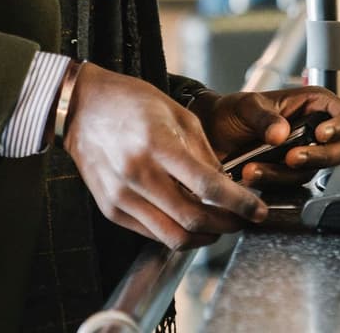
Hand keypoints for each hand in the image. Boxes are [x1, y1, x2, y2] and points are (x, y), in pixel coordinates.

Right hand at [62, 63, 267, 249]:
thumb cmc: (130, 102)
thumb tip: (227, 185)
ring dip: (204, 237)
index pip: (208, 187)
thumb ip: (204, 152)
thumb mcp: (176, 114)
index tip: (258, 210)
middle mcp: (138, 174)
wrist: (81, 108)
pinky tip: (188, 220)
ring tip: (219, 225)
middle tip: (243, 220)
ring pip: (173, 236)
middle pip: (194, 219)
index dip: (239, 204)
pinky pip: (151, 234)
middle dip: (227, 225)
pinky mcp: (110, 209)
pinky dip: (177, 233)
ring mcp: (121, 196)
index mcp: (158, 145)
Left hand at [190, 86, 339, 187]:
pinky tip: (252, 174)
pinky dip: (272, 182)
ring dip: (284, 173)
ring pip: (314, 172)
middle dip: (318, 157)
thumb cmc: (231, 112)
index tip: (322, 133)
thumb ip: (264, 116)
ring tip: (253, 167)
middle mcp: (316, 131)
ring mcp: (305, 156)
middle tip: (291, 157)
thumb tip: (281, 133)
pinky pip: (293, 186)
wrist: (210, 136)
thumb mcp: (246, 106)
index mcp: (315, 105)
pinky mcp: (290, 177)